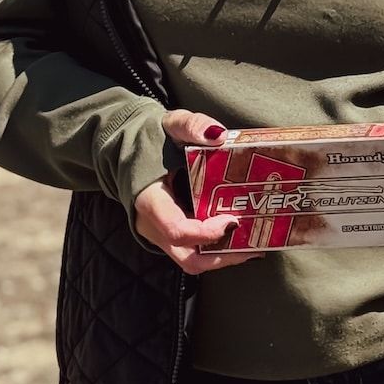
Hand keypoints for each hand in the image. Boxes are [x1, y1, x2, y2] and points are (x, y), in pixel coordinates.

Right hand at [134, 110, 263, 273]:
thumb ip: (192, 125)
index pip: (177, 230)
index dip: (207, 232)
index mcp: (150, 200)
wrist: (129, 149)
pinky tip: (242, 236)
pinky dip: (218, 247)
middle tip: (253, 243)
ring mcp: (161, 233)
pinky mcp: (171, 234)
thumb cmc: (152, 138)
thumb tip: (219, 135)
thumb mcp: (172, 124)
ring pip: (193, 260)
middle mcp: (154, 225)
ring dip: (225, 256)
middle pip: (189, 258)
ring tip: (255, 244)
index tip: (233, 220)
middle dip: (223, 256)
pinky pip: (194, 250)